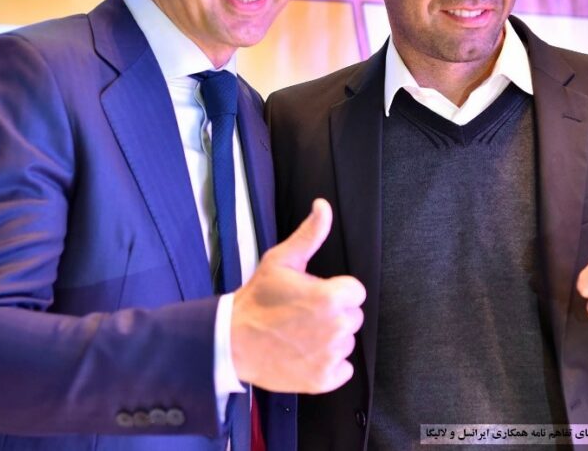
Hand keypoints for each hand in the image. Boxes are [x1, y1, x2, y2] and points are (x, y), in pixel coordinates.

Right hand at [230, 198, 364, 392]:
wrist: (232, 341)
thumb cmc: (257, 300)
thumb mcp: (281, 260)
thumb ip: (310, 234)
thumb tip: (323, 207)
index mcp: (331, 297)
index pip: (355, 292)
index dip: (336, 290)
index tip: (314, 294)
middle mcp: (337, 327)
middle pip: (353, 316)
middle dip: (334, 313)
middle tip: (303, 314)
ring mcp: (331, 356)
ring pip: (346, 342)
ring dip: (330, 339)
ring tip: (301, 333)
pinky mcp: (323, 379)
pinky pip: (343, 369)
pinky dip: (328, 364)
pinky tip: (305, 353)